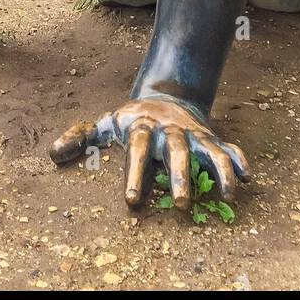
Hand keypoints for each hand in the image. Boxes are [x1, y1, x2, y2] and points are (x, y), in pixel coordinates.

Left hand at [50, 96, 248, 209]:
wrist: (166, 94)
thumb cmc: (131, 119)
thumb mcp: (105, 123)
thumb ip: (80, 136)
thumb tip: (52, 153)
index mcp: (141, 127)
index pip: (136, 149)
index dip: (134, 174)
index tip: (131, 202)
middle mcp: (169, 129)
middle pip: (175, 150)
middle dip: (179, 176)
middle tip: (180, 205)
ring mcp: (192, 132)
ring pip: (207, 149)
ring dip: (218, 171)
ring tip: (227, 197)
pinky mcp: (210, 136)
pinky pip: (228, 147)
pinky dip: (238, 160)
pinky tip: (247, 179)